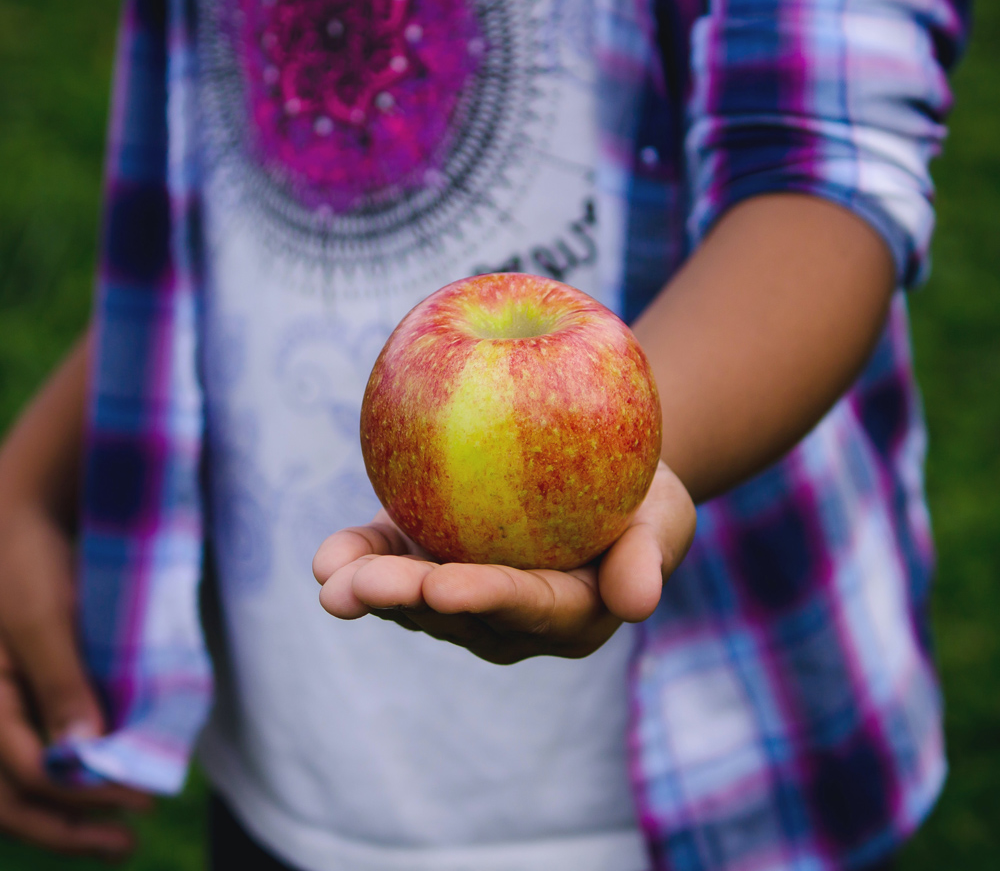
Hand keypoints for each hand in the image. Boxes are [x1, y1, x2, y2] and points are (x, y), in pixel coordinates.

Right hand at [0, 504, 152, 859]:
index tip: (136, 798)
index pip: (20, 771)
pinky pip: (39, 750)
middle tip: (126, 844)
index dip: (78, 792)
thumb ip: (60, 683)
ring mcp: (9, 704)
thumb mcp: (43, 621)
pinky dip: (71, 777)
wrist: (34, 516)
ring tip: (118, 837)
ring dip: (69, 813)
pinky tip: (108, 784)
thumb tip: (82, 753)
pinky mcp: (33, 692)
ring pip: (24, 781)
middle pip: (13, 795)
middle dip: (67, 826)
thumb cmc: (30, 562)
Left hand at [313, 462, 695, 663]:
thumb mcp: (663, 517)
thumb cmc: (643, 496)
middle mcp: (509, 617)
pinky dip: (360, 556)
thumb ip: (649, 557)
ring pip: (415, 598)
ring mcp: (467, 591)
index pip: (525, 607)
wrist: (604, 471)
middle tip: (358, 588)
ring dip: (369, 587)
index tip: (443, 587)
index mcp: (566, 615)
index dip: (483, 599)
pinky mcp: (434, 557)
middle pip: (456, 612)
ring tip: (329, 576)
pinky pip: (395, 560)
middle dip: (405, 601)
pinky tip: (328, 556)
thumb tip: (639, 603)